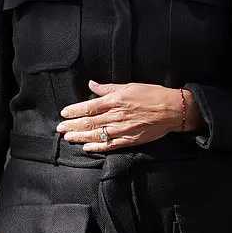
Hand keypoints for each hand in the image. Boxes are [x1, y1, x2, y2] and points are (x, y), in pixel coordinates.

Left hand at [56, 80, 202, 151]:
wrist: (172, 110)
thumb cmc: (152, 95)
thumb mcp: (129, 86)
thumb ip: (108, 88)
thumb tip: (92, 85)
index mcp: (115, 101)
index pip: (89, 107)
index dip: (74, 110)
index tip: (64, 113)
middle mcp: (116, 116)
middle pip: (89, 122)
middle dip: (72, 125)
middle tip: (60, 128)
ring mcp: (122, 130)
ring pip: (96, 134)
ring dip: (80, 136)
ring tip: (68, 137)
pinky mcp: (129, 140)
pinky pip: (110, 145)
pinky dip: (97, 147)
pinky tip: (86, 147)